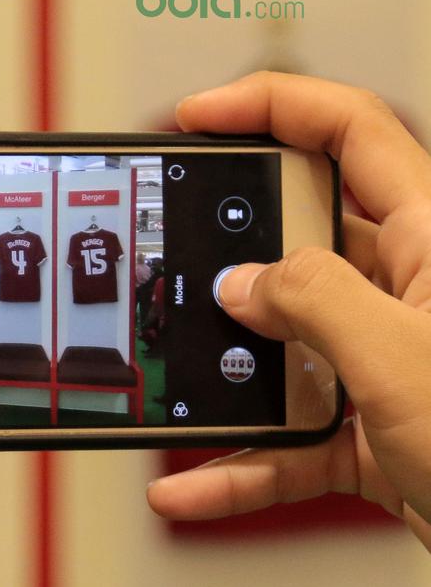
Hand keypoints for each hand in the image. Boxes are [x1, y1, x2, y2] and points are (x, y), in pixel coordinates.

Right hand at [146, 71, 430, 549]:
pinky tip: (198, 482)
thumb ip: (314, 302)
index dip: (271, 104)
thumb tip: (243, 283)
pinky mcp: (377, 431)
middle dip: (232, 256)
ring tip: (180, 385)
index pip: (351, 130)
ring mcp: (391, 363)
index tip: (199, 117)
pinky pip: (290, 435)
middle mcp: (412, 292)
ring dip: (226, 381)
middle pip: (301, 240)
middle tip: (181, 266)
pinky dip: (241, 461)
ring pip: (287, 348)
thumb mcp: (404, 358)